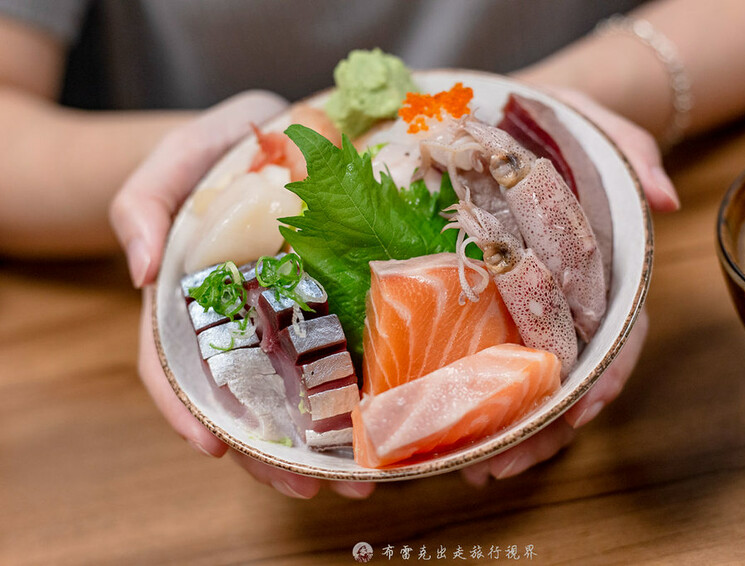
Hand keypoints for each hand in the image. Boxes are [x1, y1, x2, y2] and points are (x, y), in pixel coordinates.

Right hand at [111, 91, 373, 499]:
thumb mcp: (170, 161)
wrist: (273, 126)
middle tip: (315, 487)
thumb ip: (141, 205)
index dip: (186, 411)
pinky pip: (344, 352)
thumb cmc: (213, 147)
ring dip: (323, 443)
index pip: (173, 365)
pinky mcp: (335, 301)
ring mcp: (288, 314)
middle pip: (243, 399)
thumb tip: (139, 273)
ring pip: (297, 391)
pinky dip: (357, 392)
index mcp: (190, 298)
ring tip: (360, 477)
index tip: (213, 450)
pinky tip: (383, 422)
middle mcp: (239, 318)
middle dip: (273, 452)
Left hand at [461, 89, 677, 486]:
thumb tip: (662, 199)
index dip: (602, 376)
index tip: (577, 412)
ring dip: (508, 431)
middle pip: (570, 379)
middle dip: (542, 428)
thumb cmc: (562, 127)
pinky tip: (452, 429)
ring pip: (533, 386)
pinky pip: (493, 361)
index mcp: (606, 272)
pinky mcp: (495, 309)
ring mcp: (535, 312)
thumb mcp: (598, 125)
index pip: (617, 334)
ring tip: (472, 464)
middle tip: (499, 464)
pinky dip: (480, 399)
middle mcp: (573, 304)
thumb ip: (632, 153)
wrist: (517, 124)